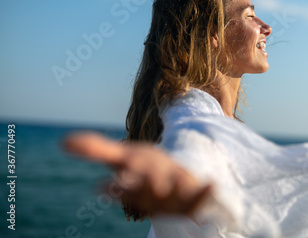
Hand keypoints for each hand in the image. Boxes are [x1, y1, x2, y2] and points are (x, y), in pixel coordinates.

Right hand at [63, 132, 212, 217]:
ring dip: (168, 189)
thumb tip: (63, 140)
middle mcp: (152, 192)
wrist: (174, 186)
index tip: (101, 188)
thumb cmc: (144, 170)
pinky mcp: (193, 199)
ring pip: (171, 194)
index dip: (111, 188)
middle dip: (138, 187)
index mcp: (133, 184)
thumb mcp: (122, 157)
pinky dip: (205, 192)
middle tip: (130, 185)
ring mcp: (174, 196)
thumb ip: (96, 150)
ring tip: (166, 187)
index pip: (119, 187)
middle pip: (144, 190)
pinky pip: (201, 197)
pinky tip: (212, 184)